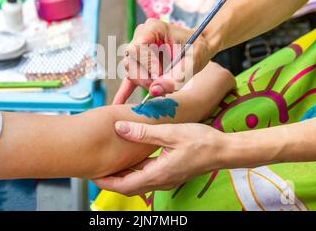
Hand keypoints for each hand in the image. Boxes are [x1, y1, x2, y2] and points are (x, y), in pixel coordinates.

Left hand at [93, 121, 227, 195]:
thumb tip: (120, 128)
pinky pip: (147, 175)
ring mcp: (166, 178)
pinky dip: (135, 170)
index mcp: (158, 174)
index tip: (92, 175)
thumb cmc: (201, 141)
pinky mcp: (170, 172)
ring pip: (137, 182)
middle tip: (95, 169)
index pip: (125, 185)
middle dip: (111, 181)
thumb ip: (143, 132)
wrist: (223, 150)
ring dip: (122, 175)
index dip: (106, 182)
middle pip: (129, 187)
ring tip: (108, 163)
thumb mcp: (170, 133)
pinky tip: (130, 157)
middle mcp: (161, 181)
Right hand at [113, 19, 215, 103]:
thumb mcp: (193, 62)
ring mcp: (138, 49)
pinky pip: (128, 78)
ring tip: (163, 87)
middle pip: (130, 62)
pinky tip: (117, 103)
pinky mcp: (139, 63)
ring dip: (145, 83)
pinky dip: (124, 91)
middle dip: (146, 78)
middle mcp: (141, 35)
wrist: (199, 48)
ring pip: (130, 71)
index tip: (161, 73)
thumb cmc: (197, 50)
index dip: (146, 65)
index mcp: (153, 27)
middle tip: (163, 85)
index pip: (136, 49)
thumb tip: (154, 91)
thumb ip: (176, 77)